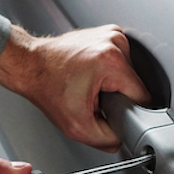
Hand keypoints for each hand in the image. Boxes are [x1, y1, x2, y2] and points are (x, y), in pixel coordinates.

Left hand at [0, 25, 150, 151]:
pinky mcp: (108, 33)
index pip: (142, 96)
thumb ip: (107, 140)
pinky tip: (92, 75)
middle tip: (94, 98)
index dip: (128, 110)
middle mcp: (114, 42)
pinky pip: (121, 62)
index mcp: (111, 62)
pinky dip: (110, 72)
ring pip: (129, 73)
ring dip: (114, 84)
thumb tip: (123, 139)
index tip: (110, 111)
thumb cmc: (47, 87)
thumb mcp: (77, 127)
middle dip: (118, 96)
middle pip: (135, 84)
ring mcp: (112, 34)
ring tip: (91, 85)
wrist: (30, 65)